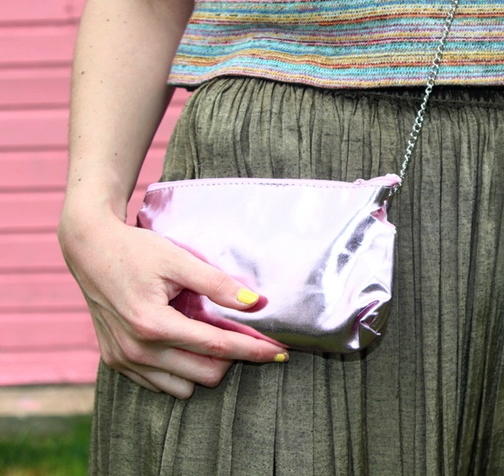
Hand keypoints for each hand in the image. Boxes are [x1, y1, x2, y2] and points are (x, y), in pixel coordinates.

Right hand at [58, 206, 287, 398]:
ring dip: (205, 367)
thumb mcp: (180, 260)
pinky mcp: (116, 361)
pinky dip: (179, 371)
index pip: (217, 346)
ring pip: (184, 387)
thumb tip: (256, 302)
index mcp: (154, 324)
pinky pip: (160, 384)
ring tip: (209, 337)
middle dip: (232, 359)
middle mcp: (137, 349)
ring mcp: (124, 359)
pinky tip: (184, 344)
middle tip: (243, 336)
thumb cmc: (136, 250)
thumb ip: (218, 284)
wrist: (90, 249)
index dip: (253, 350)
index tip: (280, 352)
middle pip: (205, 374)